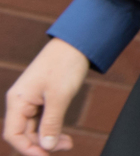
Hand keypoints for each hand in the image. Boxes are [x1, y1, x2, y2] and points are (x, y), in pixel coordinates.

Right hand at [4, 39, 87, 154]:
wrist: (76, 44)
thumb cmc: (65, 65)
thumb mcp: (59, 96)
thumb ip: (52, 122)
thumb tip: (46, 146)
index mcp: (17, 101)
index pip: (13, 134)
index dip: (27, 149)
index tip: (46, 155)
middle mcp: (20, 103)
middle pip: (23, 134)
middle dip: (42, 144)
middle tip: (67, 146)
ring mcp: (30, 102)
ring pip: (33, 129)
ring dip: (48, 138)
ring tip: (68, 142)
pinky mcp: (42, 100)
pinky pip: (41, 122)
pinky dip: (52, 129)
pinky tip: (63, 135)